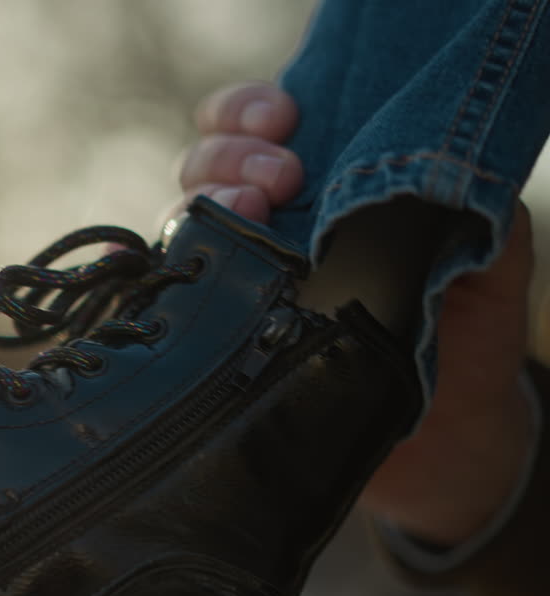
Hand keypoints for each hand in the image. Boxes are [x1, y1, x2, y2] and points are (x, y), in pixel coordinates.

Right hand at [177, 82, 535, 545]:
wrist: (447, 437)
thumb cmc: (467, 333)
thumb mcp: (490, 252)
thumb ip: (467, 197)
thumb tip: (425, 162)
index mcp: (319, 186)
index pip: (255, 127)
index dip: (250, 111)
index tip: (285, 119)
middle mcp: (264, 225)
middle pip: (204, 162)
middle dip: (232, 154)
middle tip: (282, 177)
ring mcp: (234, 282)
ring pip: (180, 216)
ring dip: (203, 200)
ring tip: (250, 211)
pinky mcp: (213, 338)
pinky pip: (164, 296)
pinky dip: (151, 272)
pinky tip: (178, 267)